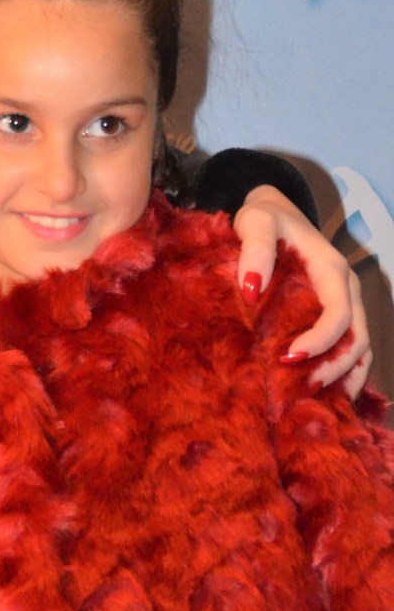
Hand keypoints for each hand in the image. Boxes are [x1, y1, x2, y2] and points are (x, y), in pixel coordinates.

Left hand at [234, 185, 370, 397]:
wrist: (275, 211)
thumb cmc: (264, 217)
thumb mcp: (256, 221)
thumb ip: (255, 249)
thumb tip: (251, 289)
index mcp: (332, 269)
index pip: (339, 314)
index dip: (320, 341)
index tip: (289, 358)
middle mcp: (347, 288)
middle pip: (357, 338)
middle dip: (334, 367)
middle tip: (302, 389)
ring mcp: (347, 301)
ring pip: (360, 347)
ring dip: (343, 374)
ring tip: (317, 399)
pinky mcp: (338, 311)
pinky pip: (352, 346)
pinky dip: (345, 370)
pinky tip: (328, 393)